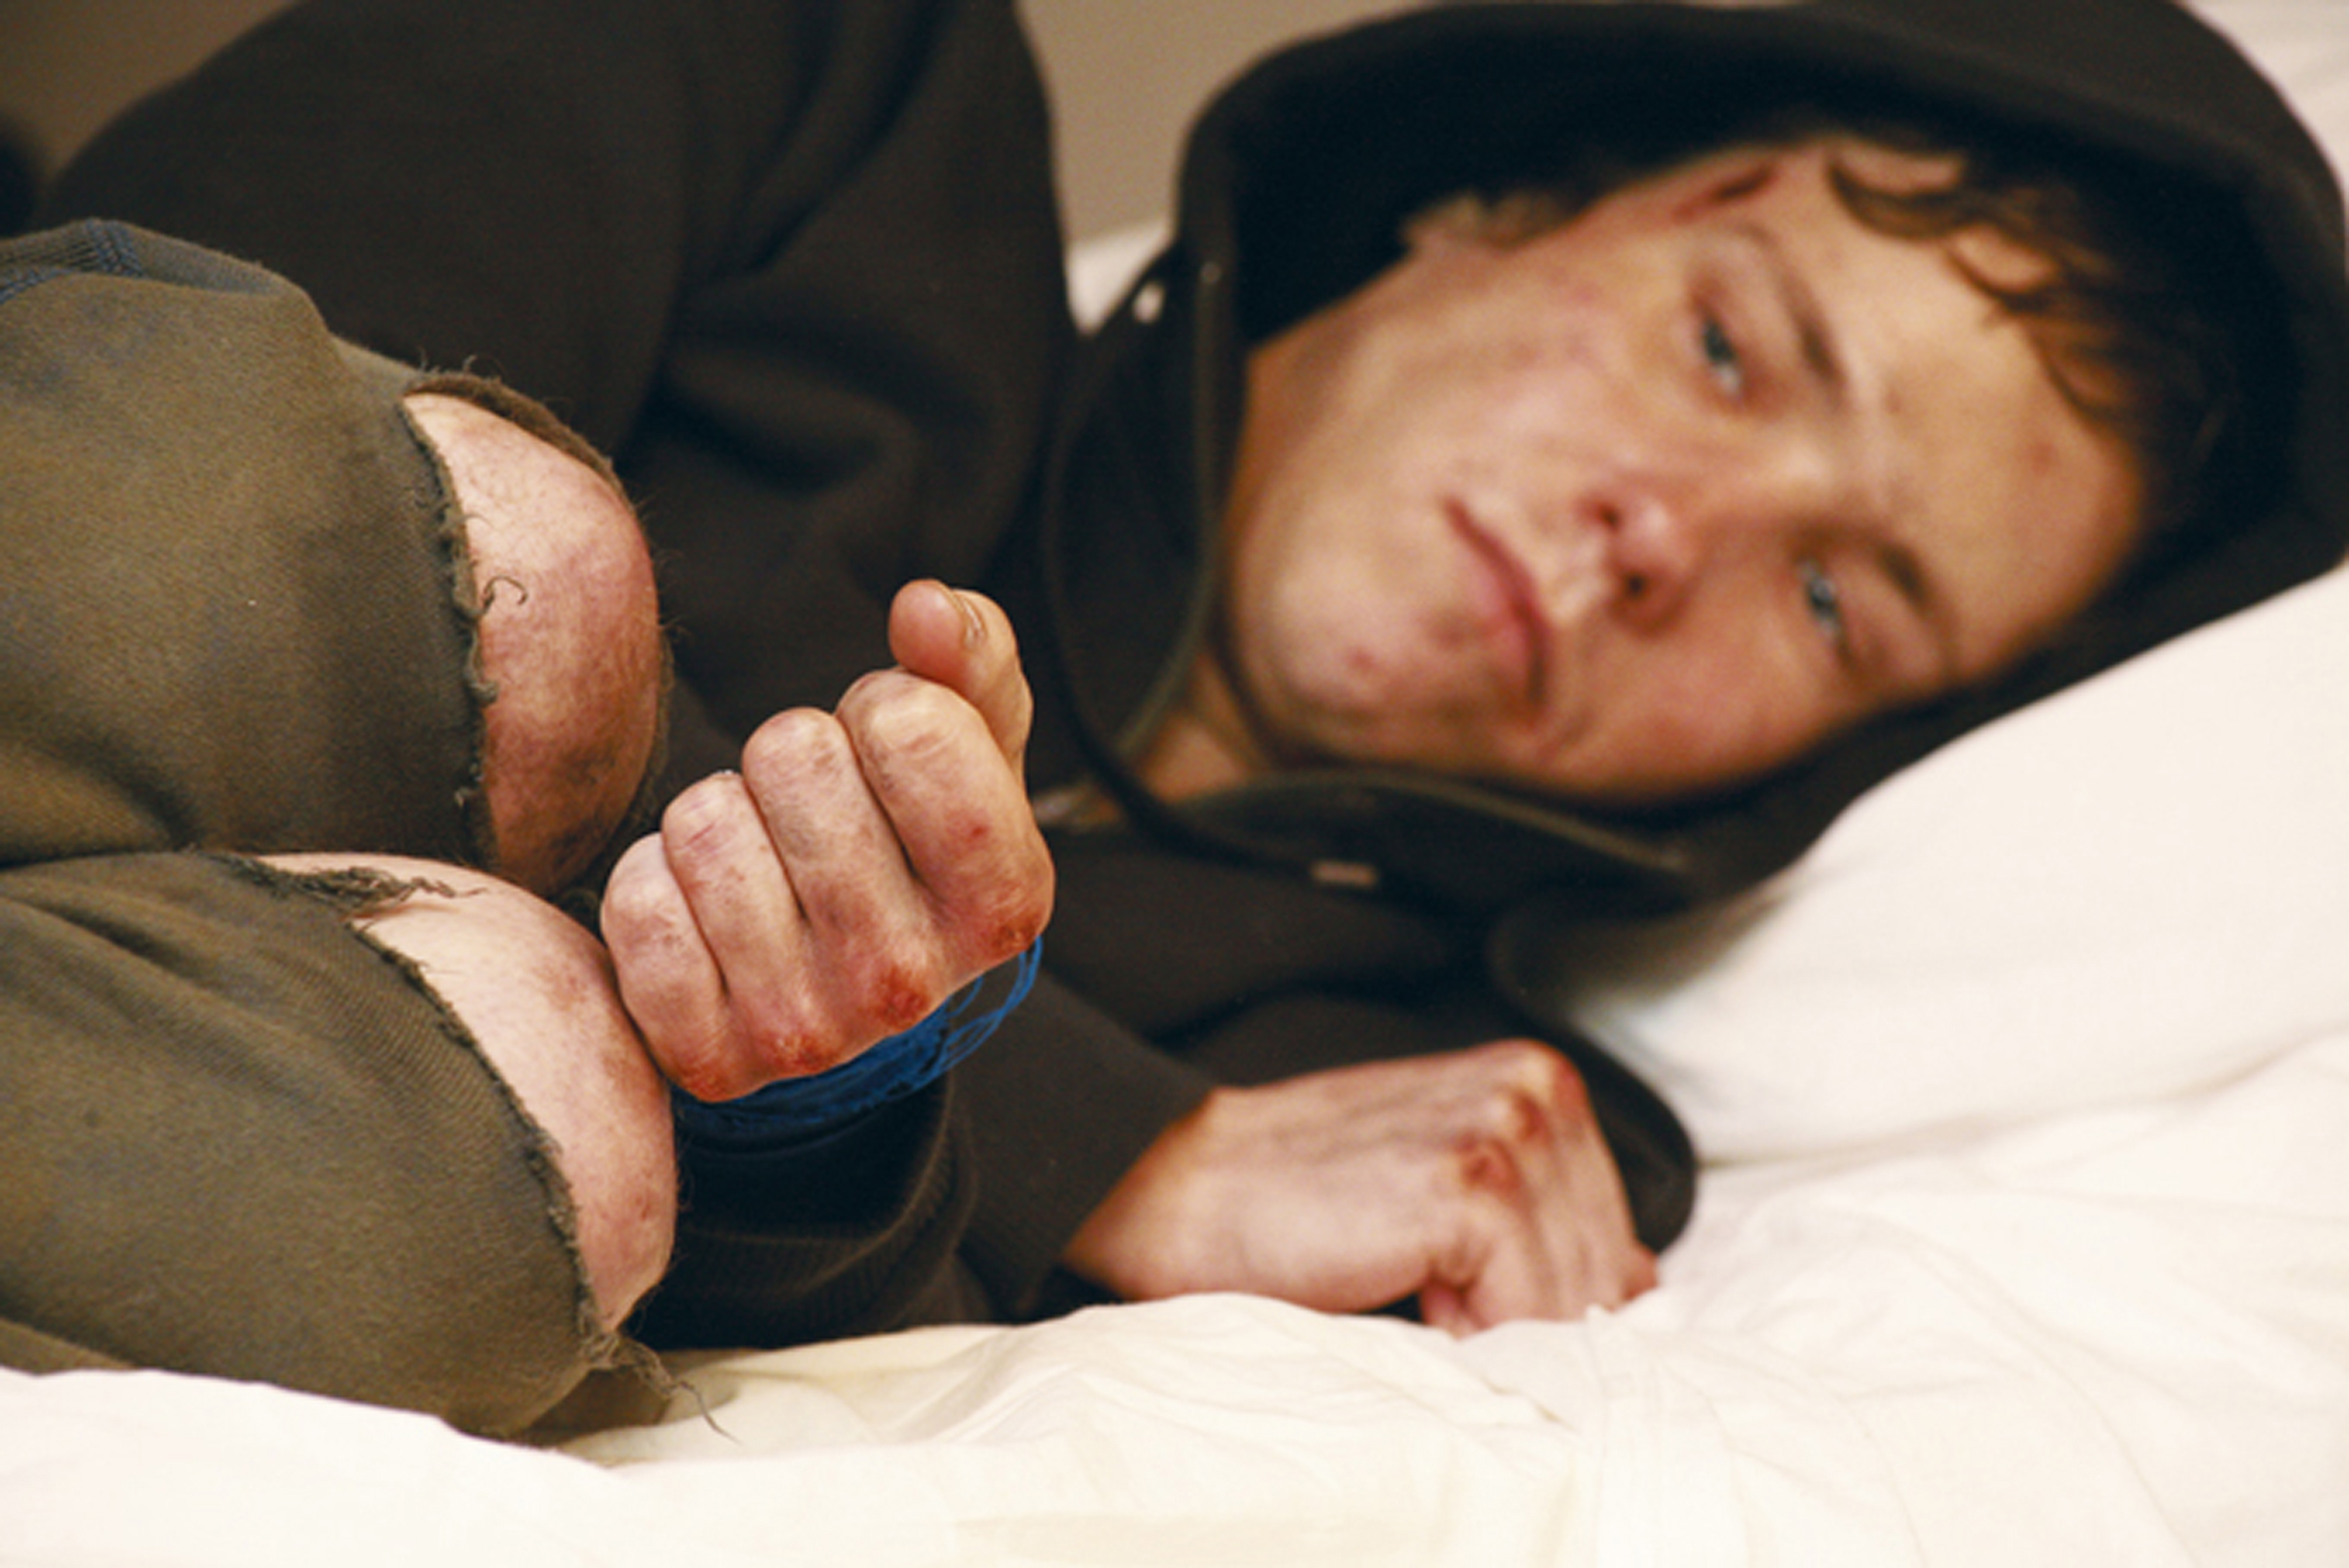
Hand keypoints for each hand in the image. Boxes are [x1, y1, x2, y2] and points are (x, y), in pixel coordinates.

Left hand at [599, 582, 1053, 1101]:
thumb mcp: (972, 746)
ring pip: (704, 825)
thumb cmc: (910, 841)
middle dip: (792, 760)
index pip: (909, 722)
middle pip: (793, 758)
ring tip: (761, 863)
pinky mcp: (711, 1061)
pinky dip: (652, 886)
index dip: (883, 708)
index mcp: (1006, 900)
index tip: (890, 760)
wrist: (841, 995)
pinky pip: (639, 906)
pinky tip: (704, 919)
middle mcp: (914, 981)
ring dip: (717, 817)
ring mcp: (811, 1031)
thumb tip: (924, 606)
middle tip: (813, 817)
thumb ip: (969, 655)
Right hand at [1063, 1039, 1657, 1332]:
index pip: (1618, 1239)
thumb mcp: (1443, 1185)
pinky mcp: (1471, 1184)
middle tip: (1429, 1298)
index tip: (1473, 1300)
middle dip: (1533, 1317)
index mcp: (1538, 1079)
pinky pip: (1528, 1310)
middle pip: (1608, 1272)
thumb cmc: (1300, 1201)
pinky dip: (1472, 1333)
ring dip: (1497, 1326)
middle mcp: (1535, 1089)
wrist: (1181, 1189)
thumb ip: (1541, 1218)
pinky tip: (1405, 1294)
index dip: (1555, 1296)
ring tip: (1412, 1290)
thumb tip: (1639, 1291)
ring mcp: (1506, 1130)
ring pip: (1575, 1298)